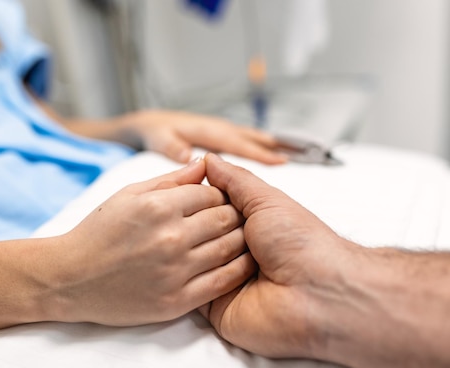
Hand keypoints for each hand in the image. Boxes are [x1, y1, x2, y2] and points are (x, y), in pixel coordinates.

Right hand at [48, 158, 255, 325]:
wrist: (70, 280)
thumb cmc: (98, 232)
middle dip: (235, 215)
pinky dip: (239, 269)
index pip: (212, 192)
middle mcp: (170, 237)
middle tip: (236, 218)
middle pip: (225, 218)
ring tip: (242, 237)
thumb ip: (170, 180)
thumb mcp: (129, 194)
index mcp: (158, 206)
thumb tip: (206, 164)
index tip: (221, 199)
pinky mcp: (176, 301)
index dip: (221, 194)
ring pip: (230, 248)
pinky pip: (222, 281)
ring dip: (241, 240)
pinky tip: (241, 262)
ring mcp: (175, 271)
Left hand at [120, 110, 286, 164]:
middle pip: (251, 137)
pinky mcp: (220, 134)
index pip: (237, 144)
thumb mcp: (159, 139)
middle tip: (298, 155)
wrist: (150, 123)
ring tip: (294, 151)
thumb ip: (172, 147)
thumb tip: (188, 156)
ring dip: (271, 142)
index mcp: (207, 131)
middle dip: (274, 146)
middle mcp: (218, 128)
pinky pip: (244, 138)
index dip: (259, 153)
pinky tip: (270, 149)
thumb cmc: (155, 132)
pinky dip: (260, 142)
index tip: (280, 161)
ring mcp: (220, 130)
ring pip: (250, 136)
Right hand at [200, 154, 355, 358]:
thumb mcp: (266, 200)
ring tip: (233, 252)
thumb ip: (234, 180)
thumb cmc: (301, 243)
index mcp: (249, 225)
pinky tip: (207, 268)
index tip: (187, 186)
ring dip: (204, 251)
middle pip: (197, 232)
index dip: (200, 197)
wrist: (317, 292)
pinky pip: (190, 290)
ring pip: (190, 258)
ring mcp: (224, 279)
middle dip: (204, 224)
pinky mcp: (216, 306)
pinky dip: (193, 278)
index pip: (209, 207)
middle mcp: (236, 251)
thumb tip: (209, 159)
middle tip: (224, 225)